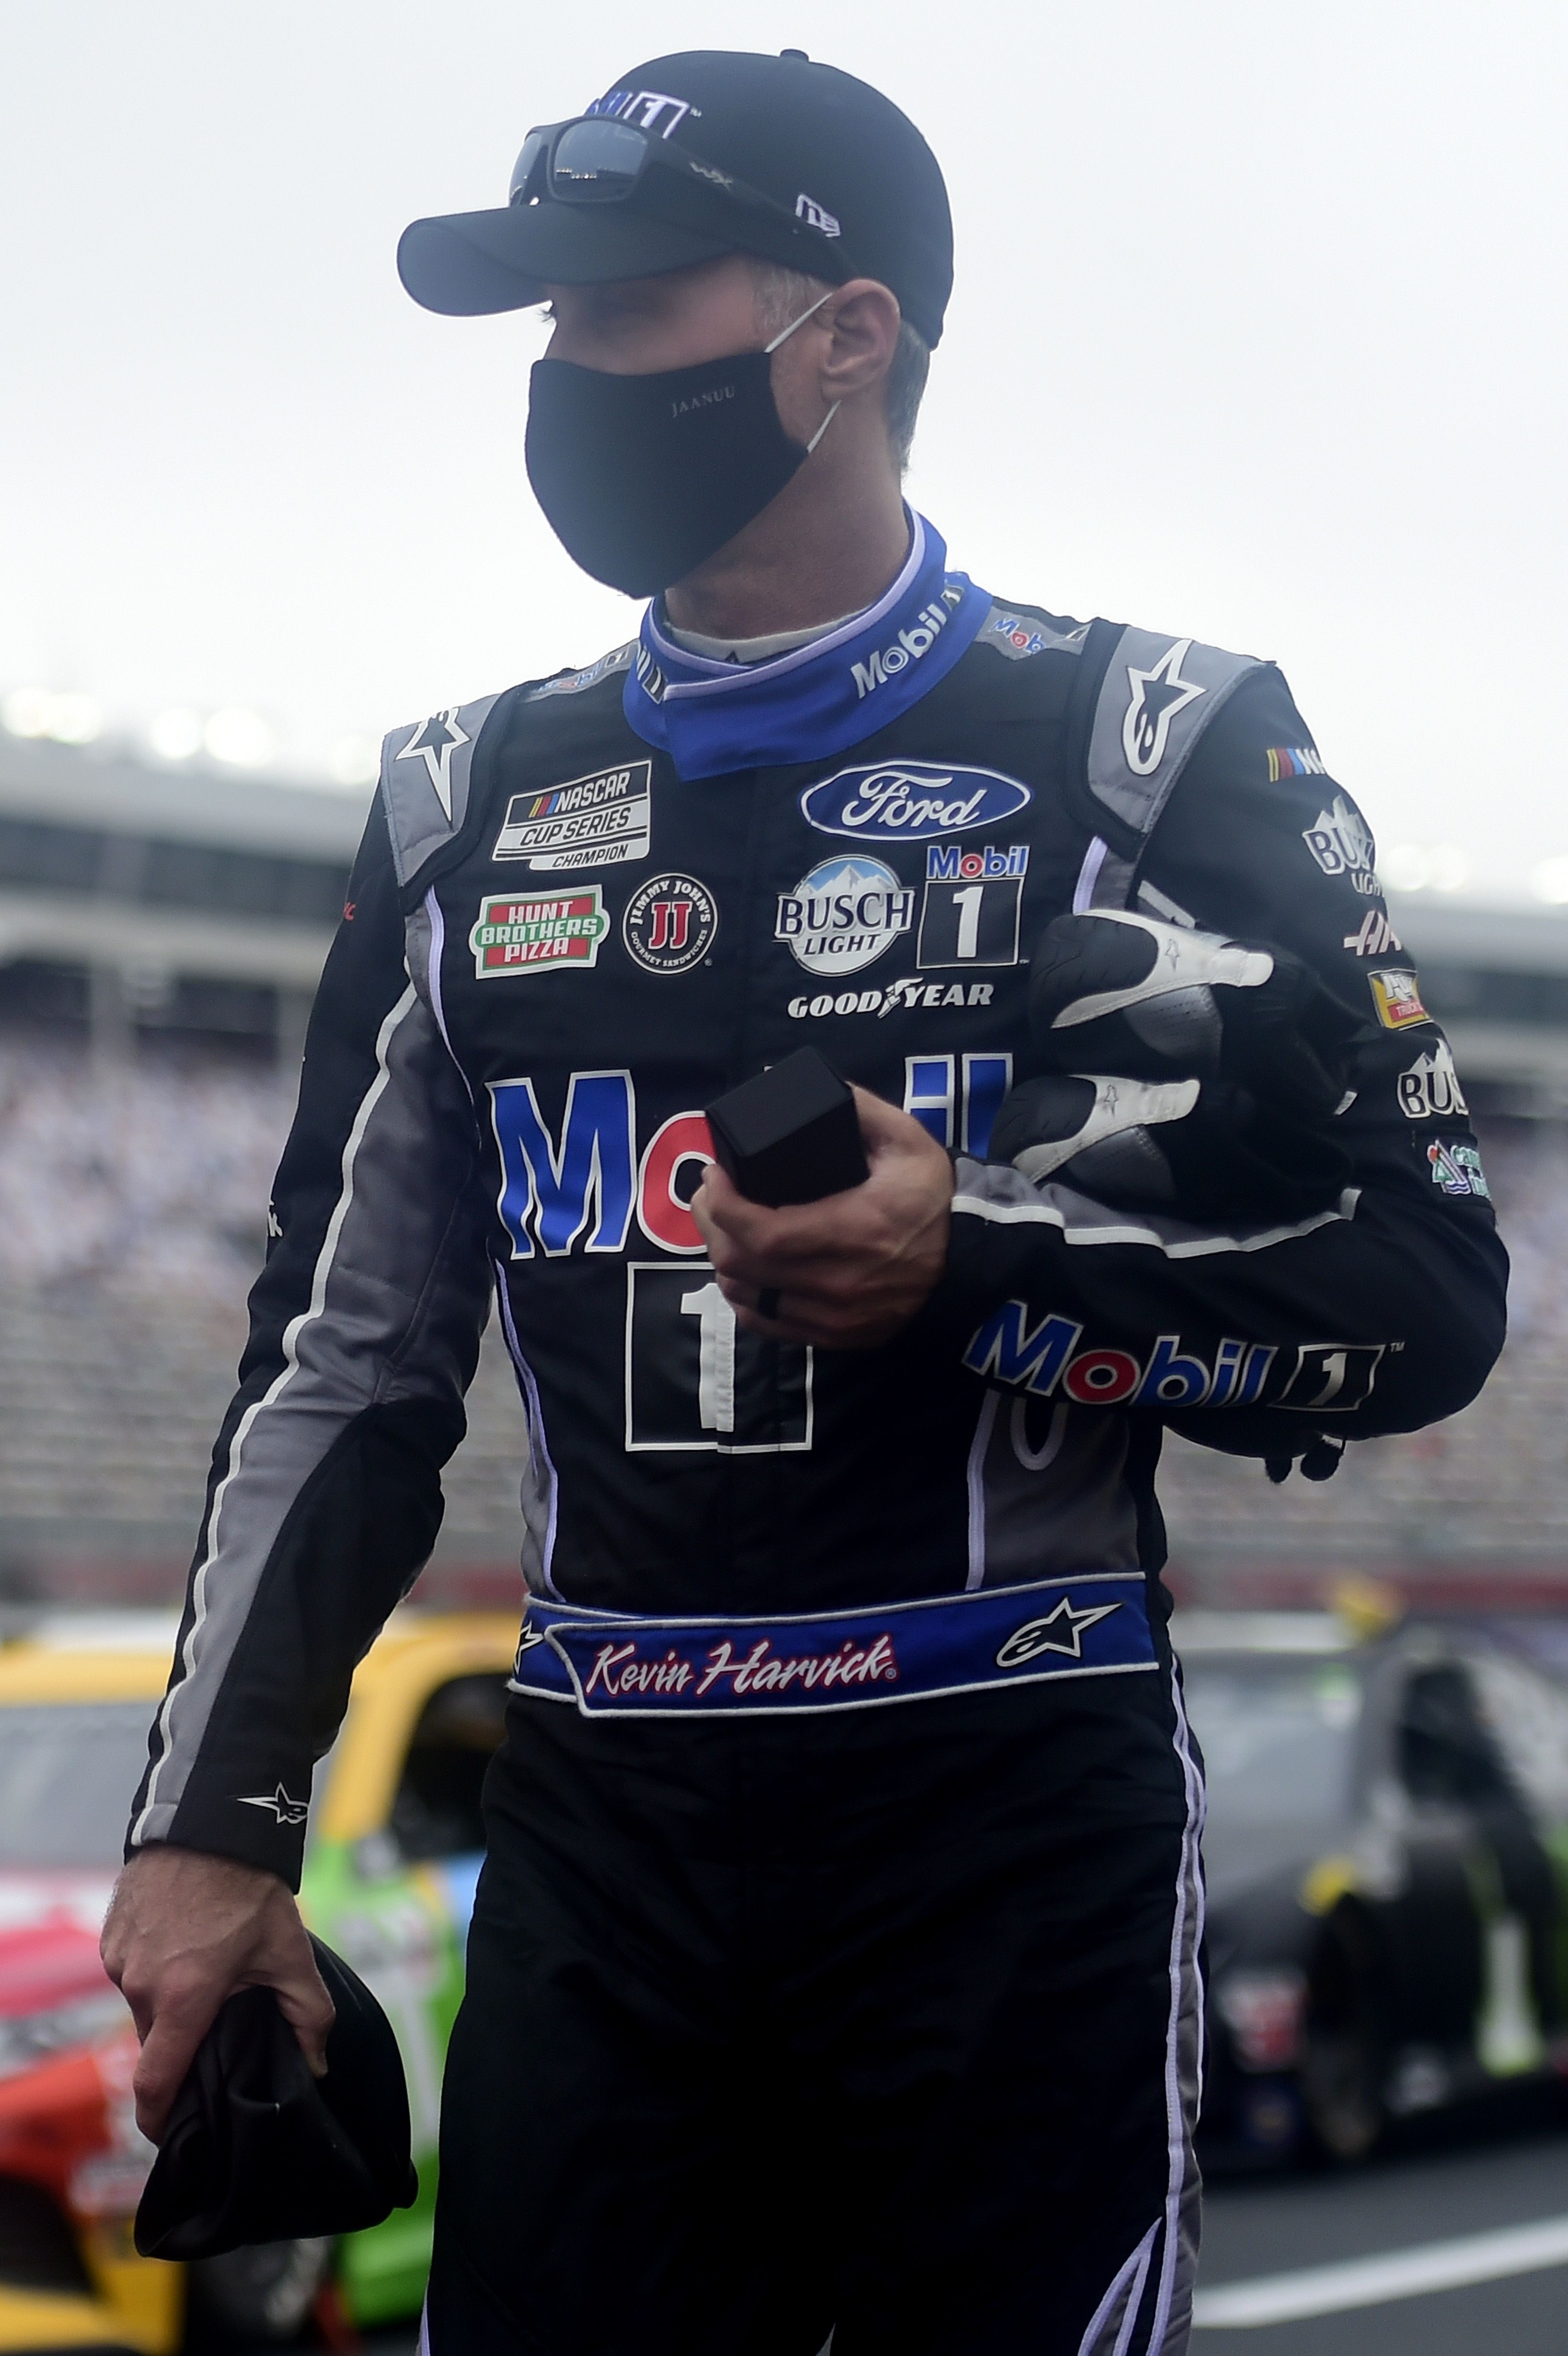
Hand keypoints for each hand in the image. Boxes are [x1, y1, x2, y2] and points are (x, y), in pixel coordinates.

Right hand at [101, 1844, 333, 2142]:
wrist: (210, 1823)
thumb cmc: (250, 1891)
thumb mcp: (289, 1953)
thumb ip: (308, 2015)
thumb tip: (316, 2066)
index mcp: (184, 1998)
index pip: (155, 2083)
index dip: (159, 2118)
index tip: (171, 2132)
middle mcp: (142, 1985)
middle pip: (156, 2043)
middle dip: (181, 2046)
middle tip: (214, 2030)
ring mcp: (120, 1961)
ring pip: (143, 2007)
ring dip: (169, 2003)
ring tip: (205, 1974)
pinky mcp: (110, 1939)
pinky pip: (131, 1974)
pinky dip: (155, 1973)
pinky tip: (184, 1948)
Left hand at [693, 1086, 952, 1348]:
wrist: (970, 1262)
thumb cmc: (934, 1199)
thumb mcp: (909, 1141)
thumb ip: (861, 1109)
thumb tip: (809, 1086)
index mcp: (855, 1230)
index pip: (762, 1232)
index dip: (723, 1204)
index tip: (715, 1173)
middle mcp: (840, 1283)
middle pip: (742, 1266)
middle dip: (711, 1223)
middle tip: (710, 1192)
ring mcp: (836, 1318)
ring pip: (746, 1297)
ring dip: (722, 1259)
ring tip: (722, 1225)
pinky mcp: (836, 1337)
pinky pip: (767, 1325)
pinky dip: (743, 1296)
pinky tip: (742, 1269)